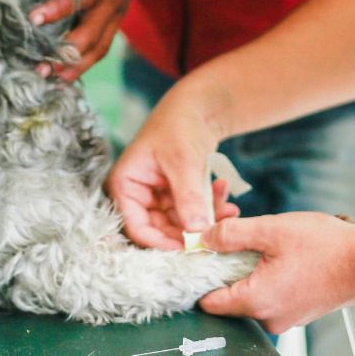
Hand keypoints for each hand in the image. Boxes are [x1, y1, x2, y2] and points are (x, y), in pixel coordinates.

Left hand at [17, 0, 146, 80]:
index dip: (64, 7)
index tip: (35, 18)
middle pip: (95, 27)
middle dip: (67, 47)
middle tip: (37, 60)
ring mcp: (116, 10)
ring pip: (100, 43)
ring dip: (74, 63)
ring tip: (45, 75)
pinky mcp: (113, 20)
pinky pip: (102, 46)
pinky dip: (83, 64)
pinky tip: (61, 76)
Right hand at [106, 87, 238, 249]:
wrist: (198, 107)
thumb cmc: (181, 126)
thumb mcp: (184, 162)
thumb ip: (188, 198)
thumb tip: (197, 233)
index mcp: (125, 186)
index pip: (136, 227)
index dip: (162, 243)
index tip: (191, 248)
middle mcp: (137, 196)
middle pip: (160, 230)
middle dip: (191, 231)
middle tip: (219, 230)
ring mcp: (157, 198)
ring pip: (180, 225)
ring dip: (206, 220)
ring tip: (229, 209)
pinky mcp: (176, 197)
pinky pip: (192, 213)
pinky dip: (210, 209)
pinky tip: (227, 197)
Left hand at [199, 213, 354, 333]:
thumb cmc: (325, 247)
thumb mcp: (272, 230)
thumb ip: (232, 234)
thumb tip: (204, 239)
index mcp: (256, 302)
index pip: (209, 303)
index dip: (201, 277)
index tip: (202, 254)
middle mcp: (269, 319)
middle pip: (230, 298)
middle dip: (228, 269)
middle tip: (237, 240)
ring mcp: (287, 319)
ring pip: (252, 295)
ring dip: (251, 271)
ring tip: (265, 244)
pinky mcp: (300, 313)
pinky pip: (272, 296)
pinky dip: (270, 278)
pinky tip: (283, 256)